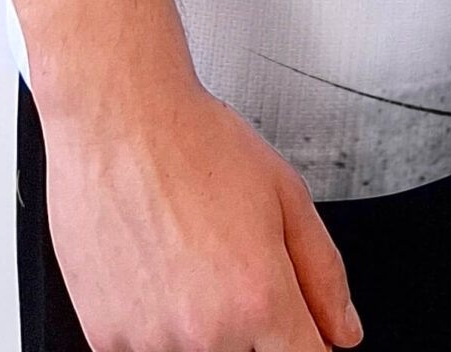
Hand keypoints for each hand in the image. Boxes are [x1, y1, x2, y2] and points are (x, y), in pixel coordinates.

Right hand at [39, 69, 362, 350]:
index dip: (307, 340)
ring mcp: (152, 341)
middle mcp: (205, 332)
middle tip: (230, 268)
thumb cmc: (193, 143)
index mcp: (259, 299)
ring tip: (187, 261)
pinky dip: (154, 325)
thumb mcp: (286, 193)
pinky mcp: (106, 338)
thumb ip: (323, 273)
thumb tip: (344, 331)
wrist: (115, 120)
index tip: (296, 324)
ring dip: (200, 326)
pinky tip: (153, 273)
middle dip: (252, 328)